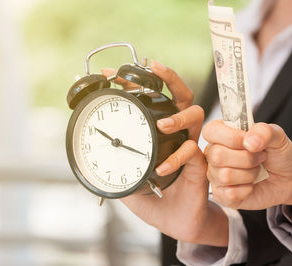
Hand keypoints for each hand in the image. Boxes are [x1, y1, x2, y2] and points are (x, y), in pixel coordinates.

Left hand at [101, 62, 228, 245]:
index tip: (111, 74)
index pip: (152, 99)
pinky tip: (162, 168)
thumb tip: (92, 154)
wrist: (176, 222)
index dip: (135, 83)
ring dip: (179, 116)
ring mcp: (191, 146)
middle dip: (169, 78)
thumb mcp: (127, 179)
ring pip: (195, 116)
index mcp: (160, 132)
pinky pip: (193, 152)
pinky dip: (177, 158)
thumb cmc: (155, 199)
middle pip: (181, 96)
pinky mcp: (200, 164)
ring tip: (162, 125)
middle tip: (153, 67)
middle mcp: (178, 133)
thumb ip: (115, 165)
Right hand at [203, 120, 291, 211]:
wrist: (288, 178)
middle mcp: (214, 153)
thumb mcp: (278, 136)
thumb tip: (249, 141)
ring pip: (225, 175)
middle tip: (260, 157)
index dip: (230, 137)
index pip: (210, 131)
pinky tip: (252, 185)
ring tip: (257, 171)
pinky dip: (247, 190)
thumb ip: (265, 131)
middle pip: (217, 155)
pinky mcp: (221, 195)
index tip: (249, 142)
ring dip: (249, 174)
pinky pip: (229, 194)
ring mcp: (215, 175)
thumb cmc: (277, 154)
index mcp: (222, 133)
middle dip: (246, 158)